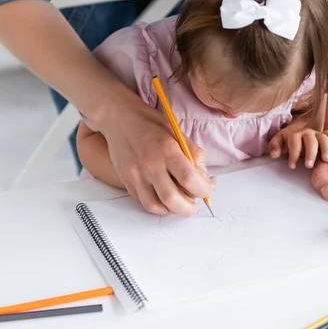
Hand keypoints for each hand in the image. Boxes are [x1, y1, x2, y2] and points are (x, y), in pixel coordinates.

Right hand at [101, 91, 213, 216]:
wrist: (119, 118)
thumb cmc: (150, 122)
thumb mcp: (177, 131)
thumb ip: (192, 153)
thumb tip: (203, 176)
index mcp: (167, 149)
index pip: (189, 179)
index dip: (203, 189)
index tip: (207, 188)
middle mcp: (150, 164)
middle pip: (172, 199)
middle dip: (189, 208)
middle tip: (194, 203)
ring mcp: (135, 175)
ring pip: (156, 206)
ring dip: (172, 210)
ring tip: (180, 202)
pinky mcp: (126, 180)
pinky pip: (143, 202)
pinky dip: (158, 205)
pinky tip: (165, 198)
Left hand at [269, 125, 327, 168]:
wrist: (298, 129)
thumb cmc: (288, 140)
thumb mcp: (280, 141)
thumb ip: (275, 146)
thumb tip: (274, 154)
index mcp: (294, 134)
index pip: (294, 141)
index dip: (293, 153)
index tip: (292, 166)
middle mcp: (306, 133)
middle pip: (310, 140)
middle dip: (310, 153)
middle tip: (308, 166)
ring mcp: (316, 134)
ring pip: (322, 138)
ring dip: (324, 148)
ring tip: (325, 160)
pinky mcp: (324, 136)